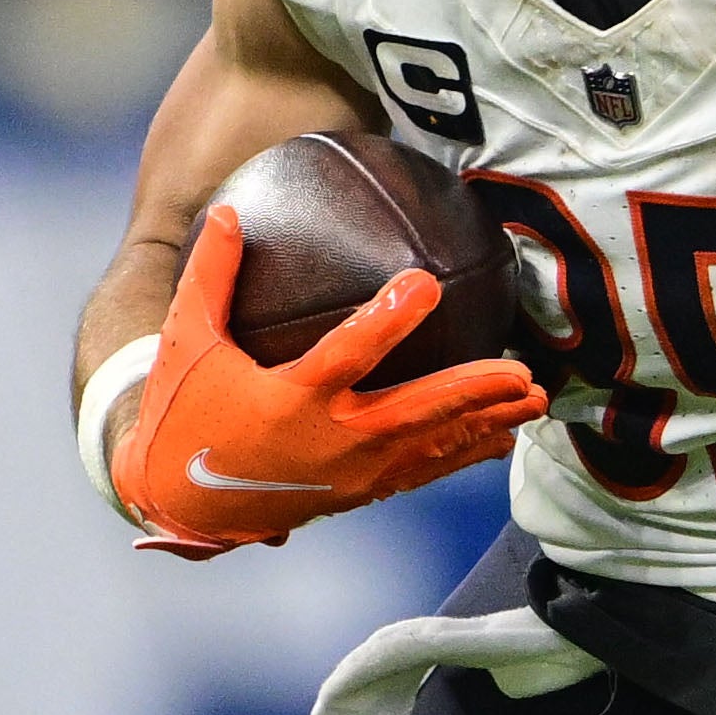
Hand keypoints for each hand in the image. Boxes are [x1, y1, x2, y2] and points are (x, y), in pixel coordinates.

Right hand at [111, 207, 545, 555]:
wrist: (180, 503)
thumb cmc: (183, 415)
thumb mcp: (186, 343)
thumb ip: (212, 277)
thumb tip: (231, 211)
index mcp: (291, 400)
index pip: (349, 354)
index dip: (389, 319)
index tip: (426, 284)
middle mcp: (330, 442)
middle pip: (415, 414)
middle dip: (473, 393)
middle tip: (522, 374)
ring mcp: (350, 474)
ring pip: (430, 448)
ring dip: (485, 425)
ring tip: (535, 403)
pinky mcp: (357, 493)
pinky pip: (419, 473)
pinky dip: (461, 455)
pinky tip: (498, 441)